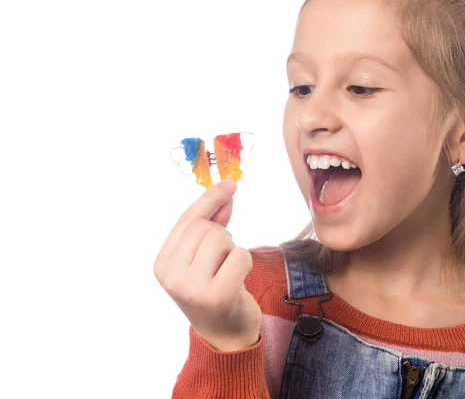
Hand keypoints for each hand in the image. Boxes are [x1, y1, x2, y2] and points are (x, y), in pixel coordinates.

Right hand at [154, 179, 260, 350]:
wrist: (225, 336)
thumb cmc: (216, 290)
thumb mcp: (206, 257)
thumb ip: (212, 223)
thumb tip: (226, 190)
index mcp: (162, 264)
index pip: (186, 220)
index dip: (209, 200)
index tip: (230, 184)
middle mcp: (170, 275)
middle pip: (204, 227)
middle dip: (222, 236)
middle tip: (224, 260)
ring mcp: (191, 286)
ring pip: (221, 239)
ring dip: (233, 250)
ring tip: (228, 271)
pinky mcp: (217, 294)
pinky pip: (240, 256)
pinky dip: (245, 263)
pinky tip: (238, 280)